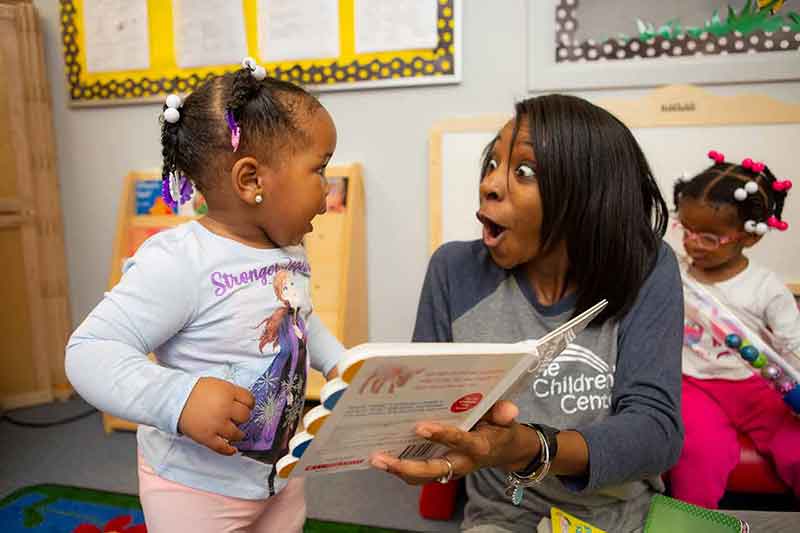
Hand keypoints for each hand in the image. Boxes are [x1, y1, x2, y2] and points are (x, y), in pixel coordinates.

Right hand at [178, 377, 253, 455]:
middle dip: (243, 417)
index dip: (250, 404)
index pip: (249, 399)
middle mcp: (225, 408)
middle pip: (245, 416)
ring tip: (236, 433)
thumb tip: (242, 403)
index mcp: (228, 392)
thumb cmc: (195, 391)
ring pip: (237, 433)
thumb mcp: (217, 384)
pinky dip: (229, 450)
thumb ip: (231, 392)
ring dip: (238, 434)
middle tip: (238, 418)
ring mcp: (217, 424)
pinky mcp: (207, 437)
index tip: (248, 407)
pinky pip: (222, 447)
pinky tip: (233, 450)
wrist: (174, 399)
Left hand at [369, 400, 539, 484]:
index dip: (441, 435)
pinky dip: (401, 468)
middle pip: (432, 470)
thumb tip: (508, 410)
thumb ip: (503, 412)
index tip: (420, 427)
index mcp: (478, 446)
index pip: (459, 441)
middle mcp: (461, 462)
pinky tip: (382, 457)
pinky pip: (420, 475)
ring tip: (375, 459)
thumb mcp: (505, 419)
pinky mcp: (441, 471)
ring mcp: (450, 469)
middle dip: (406, 467)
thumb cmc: (500, 429)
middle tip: (381, 458)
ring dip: (398, 470)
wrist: (506, 451)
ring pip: (422, 477)